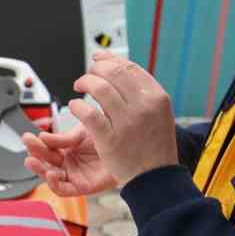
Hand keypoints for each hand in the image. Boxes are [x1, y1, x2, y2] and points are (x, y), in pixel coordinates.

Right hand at [23, 124, 119, 198]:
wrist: (131, 148)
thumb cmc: (111, 138)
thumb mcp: (83, 133)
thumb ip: (64, 138)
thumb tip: (44, 137)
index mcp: (68, 149)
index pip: (47, 148)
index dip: (37, 144)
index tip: (29, 136)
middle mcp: (69, 163)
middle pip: (46, 161)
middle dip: (34, 153)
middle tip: (28, 143)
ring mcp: (74, 175)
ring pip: (50, 176)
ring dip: (39, 169)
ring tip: (32, 160)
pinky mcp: (82, 187)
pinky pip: (64, 190)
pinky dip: (54, 184)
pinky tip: (51, 174)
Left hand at [65, 52, 179, 186]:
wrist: (155, 177)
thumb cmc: (154, 146)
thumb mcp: (159, 113)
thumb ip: (141, 93)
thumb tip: (118, 68)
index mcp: (157, 96)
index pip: (130, 67)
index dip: (110, 59)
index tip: (98, 58)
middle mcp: (144, 106)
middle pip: (113, 73)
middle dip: (95, 69)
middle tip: (87, 75)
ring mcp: (127, 122)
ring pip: (99, 88)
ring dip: (85, 82)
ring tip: (79, 87)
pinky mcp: (109, 138)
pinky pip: (87, 113)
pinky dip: (77, 106)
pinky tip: (75, 107)